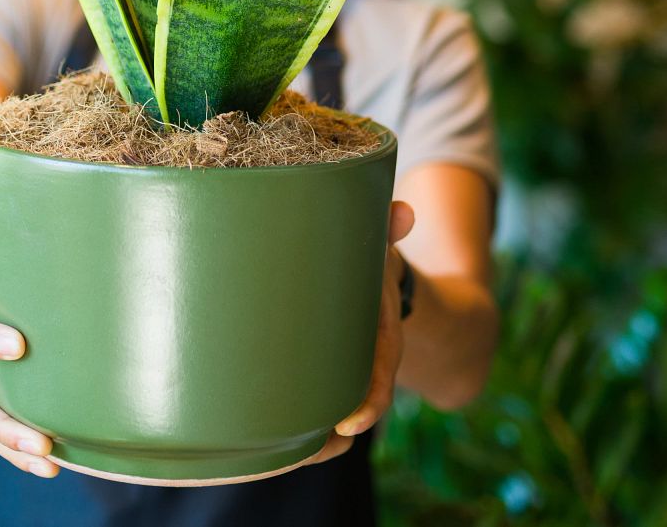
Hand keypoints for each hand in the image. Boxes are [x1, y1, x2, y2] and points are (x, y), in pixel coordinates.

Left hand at [301, 200, 415, 467]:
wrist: (376, 287)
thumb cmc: (369, 266)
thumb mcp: (378, 249)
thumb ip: (385, 231)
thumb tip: (403, 212)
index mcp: (377, 340)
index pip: (378, 380)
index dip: (369, 404)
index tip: (350, 425)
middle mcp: (360, 365)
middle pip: (349, 412)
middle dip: (328, 437)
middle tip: (304, 448)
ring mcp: (339, 376)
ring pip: (327, 422)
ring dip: (306, 443)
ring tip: (275, 455)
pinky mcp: (317, 379)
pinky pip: (309, 414)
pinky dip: (293, 434)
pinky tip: (263, 448)